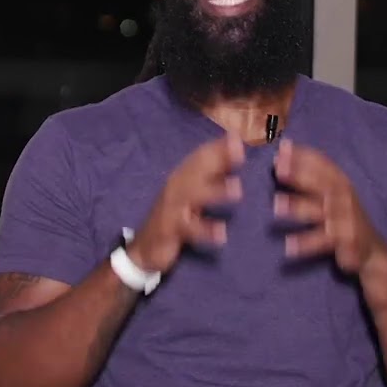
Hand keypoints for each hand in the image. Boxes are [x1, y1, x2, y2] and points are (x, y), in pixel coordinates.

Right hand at [128, 133, 244, 273]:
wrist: (145, 248)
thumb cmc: (175, 217)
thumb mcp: (193, 194)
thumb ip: (212, 175)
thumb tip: (235, 152)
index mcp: (182, 177)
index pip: (200, 157)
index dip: (218, 147)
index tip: (238, 138)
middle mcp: (176, 187)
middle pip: (197, 170)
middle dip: (218, 160)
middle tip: (240, 152)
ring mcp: (173, 208)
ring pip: (194, 196)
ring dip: (215, 191)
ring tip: (238, 189)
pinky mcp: (171, 230)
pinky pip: (189, 229)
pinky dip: (205, 231)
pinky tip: (221, 233)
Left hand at [272, 139, 386, 275]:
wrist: (371, 249)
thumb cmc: (344, 217)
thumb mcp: (335, 194)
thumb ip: (313, 175)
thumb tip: (281, 156)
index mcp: (341, 184)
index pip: (323, 164)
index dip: (304, 155)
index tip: (282, 147)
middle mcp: (344, 198)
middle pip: (320, 183)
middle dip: (300, 174)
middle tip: (278, 168)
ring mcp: (345, 219)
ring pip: (319, 211)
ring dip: (297, 206)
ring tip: (276, 204)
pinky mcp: (345, 240)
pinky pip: (322, 241)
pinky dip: (306, 243)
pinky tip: (288, 246)